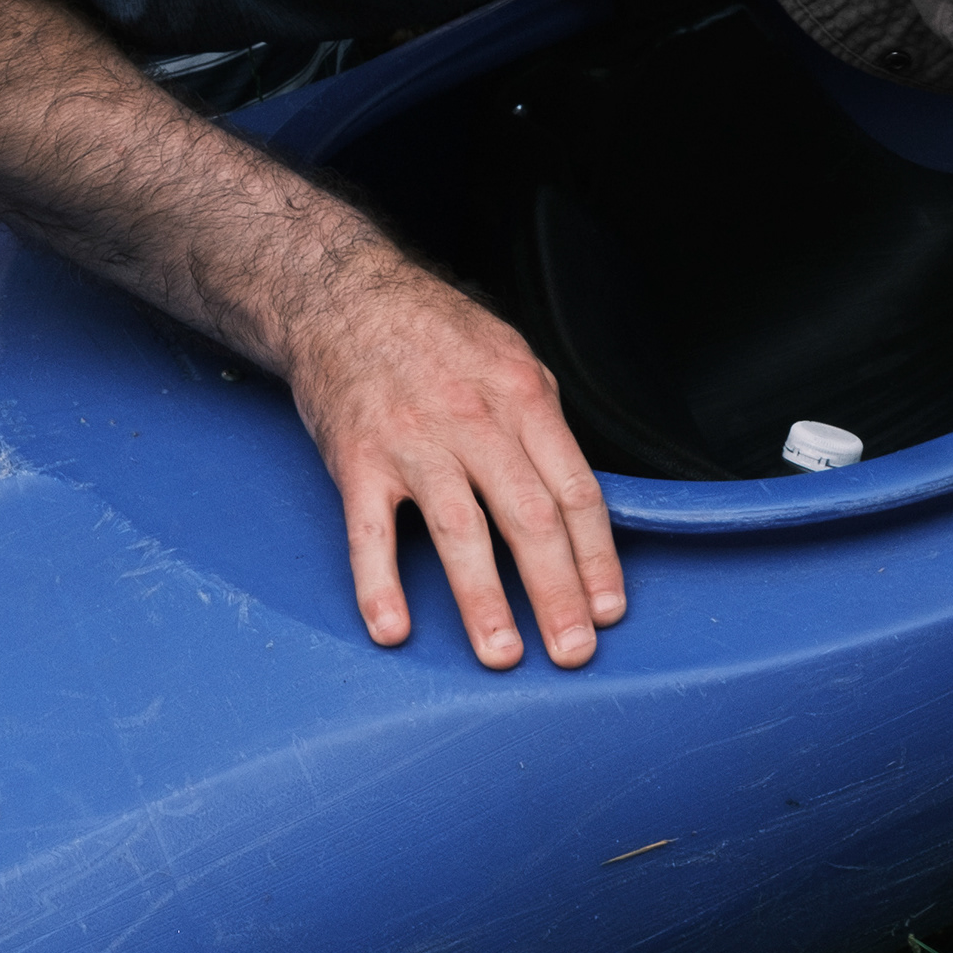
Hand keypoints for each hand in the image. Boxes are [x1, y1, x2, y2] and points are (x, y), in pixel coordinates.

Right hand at [283, 252, 626, 667]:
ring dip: (483, 600)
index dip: (597, 556)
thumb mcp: (512, 358)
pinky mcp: (356, 461)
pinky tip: (394, 629)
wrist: (343, 297)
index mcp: (524, 398)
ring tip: (502, 655)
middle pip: (528, 517)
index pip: (575, 489)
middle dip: (556, 591)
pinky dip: (379, 583)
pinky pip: (369, 532)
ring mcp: (413, 442)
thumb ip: (544, 427)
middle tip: (573, 654)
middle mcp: (474, 421)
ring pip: (458, 530)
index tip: (609, 610)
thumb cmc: (435, 334)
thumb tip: (578, 501)